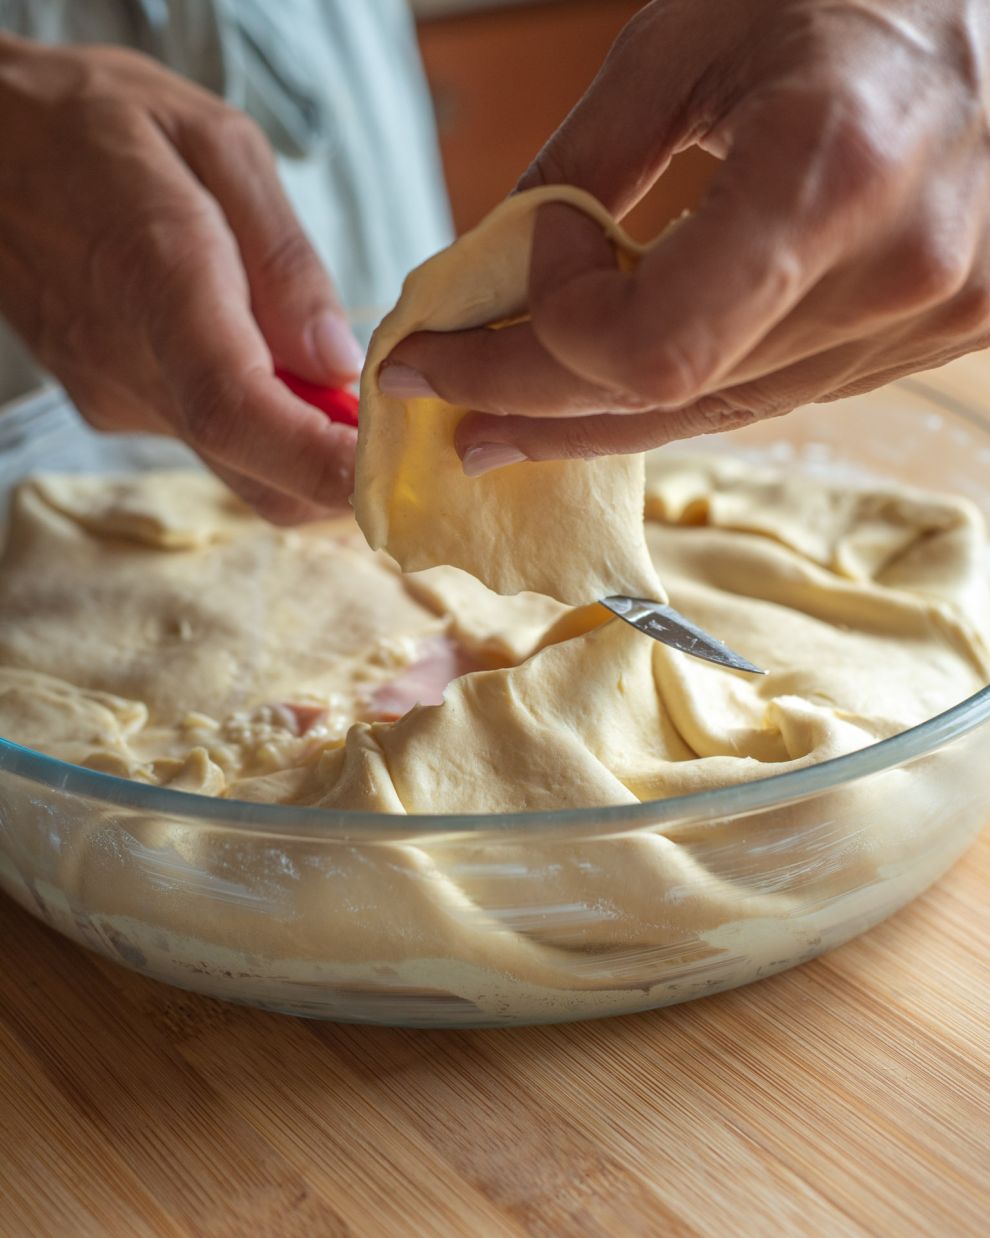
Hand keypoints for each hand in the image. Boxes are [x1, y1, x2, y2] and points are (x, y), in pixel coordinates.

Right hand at [0, 35, 362, 520]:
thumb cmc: (95, 125)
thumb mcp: (216, 145)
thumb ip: (285, 262)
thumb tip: (339, 361)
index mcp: (160, 280)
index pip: (240, 413)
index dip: (320, 460)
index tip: (387, 468)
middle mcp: (131, 362)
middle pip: (253, 473)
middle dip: (339, 477)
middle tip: (393, 430)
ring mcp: (115, 395)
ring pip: (235, 464)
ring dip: (304, 446)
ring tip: (333, 377)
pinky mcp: (111, 403)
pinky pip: (205, 437)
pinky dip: (259, 422)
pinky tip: (269, 362)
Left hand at [383, 0, 989, 473]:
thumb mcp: (697, 32)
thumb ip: (590, 158)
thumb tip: (496, 262)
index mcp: (832, 176)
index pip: (647, 349)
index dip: (548, 336)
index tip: (513, 265)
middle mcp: (892, 275)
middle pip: (668, 399)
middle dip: (534, 403)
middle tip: (445, 406)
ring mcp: (926, 321)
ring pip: (717, 414)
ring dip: (598, 420)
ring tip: (507, 422)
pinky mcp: (933, 338)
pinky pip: (772, 392)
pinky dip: (680, 395)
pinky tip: (615, 392)